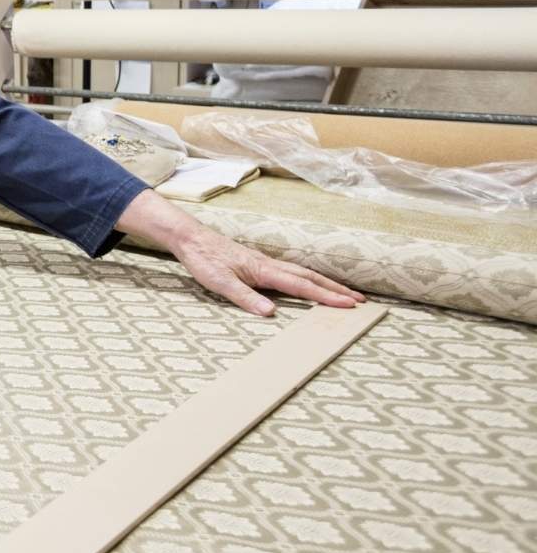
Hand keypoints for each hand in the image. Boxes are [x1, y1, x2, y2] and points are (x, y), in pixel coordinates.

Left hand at [169, 222, 363, 316]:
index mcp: (265, 271)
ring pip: (303, 273)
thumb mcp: (220, 282)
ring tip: (344, 293)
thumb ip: (245, 298)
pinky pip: (292, 272)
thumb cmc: (205, 260)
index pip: (303, 286)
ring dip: (325, 284)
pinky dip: (308, 279)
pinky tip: (309, 284)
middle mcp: (270, 265)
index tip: (349, 305)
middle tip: (360, 301)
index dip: (326, 297)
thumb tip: (271, 313)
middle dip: (336, 290)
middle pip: (311, 277)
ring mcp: (266, 263)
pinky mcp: (259, 264)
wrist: (192, 239)